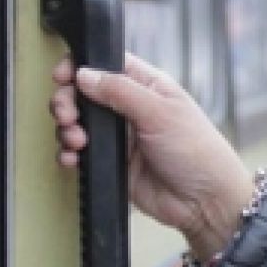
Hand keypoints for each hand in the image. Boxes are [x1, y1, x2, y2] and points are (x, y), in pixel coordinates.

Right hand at [50, 54, 256, 259]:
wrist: (203, 202)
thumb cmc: (197, 152)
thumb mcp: (160, 113)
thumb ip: (120, 91)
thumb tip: (84, 74)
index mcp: (147, 86)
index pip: (107, 64)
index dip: (82, 65)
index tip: (63, 76)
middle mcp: (130, 108)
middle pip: (84, 92)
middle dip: (68, 100)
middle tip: (67, 115)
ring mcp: (119, 136)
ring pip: (78, 122)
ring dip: (67, 129)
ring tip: (78, 140)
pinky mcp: (112, 162)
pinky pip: (80, 153)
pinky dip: (69, 154)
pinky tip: (73, 159)